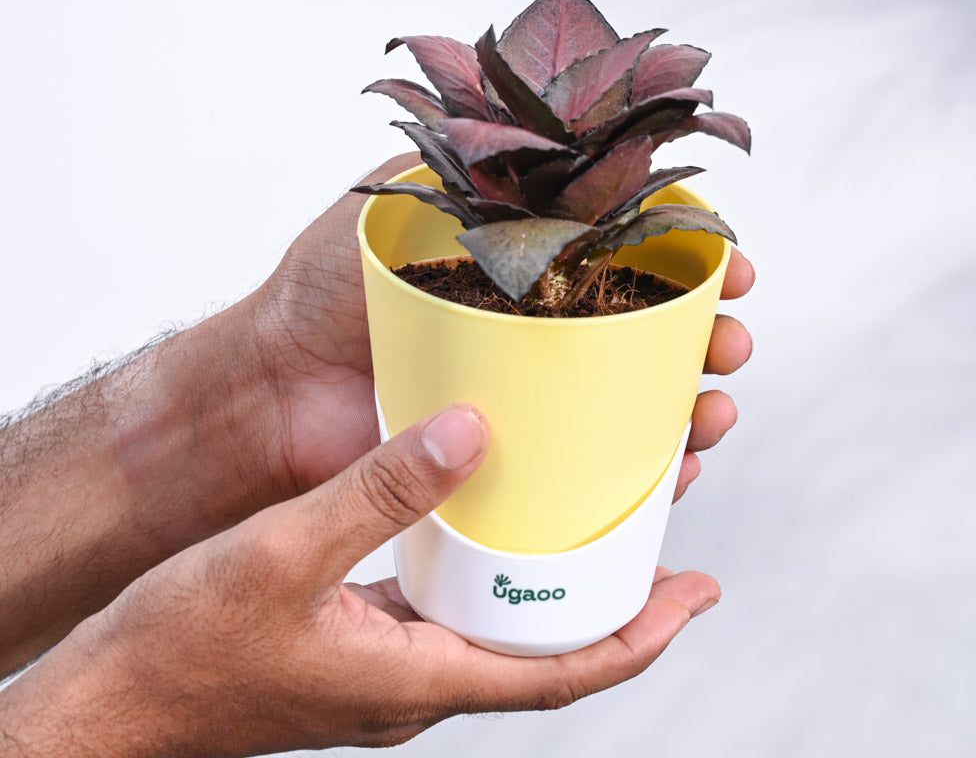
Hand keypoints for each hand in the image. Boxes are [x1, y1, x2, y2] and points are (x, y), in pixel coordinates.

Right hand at [0, 404, 718, 755]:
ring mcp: (387, 668)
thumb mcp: (285, 554)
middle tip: (664, 550)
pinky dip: (490, 577)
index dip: (641, 635)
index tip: (699, 594)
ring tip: (592, 530)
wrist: (111, 707)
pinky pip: (450, 612)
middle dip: (613, 606)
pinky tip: (487, 532)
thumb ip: (380, 493)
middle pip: (546, 653)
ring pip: (501, 631)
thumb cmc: (184, 651)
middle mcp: (415, 683)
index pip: (562, 674)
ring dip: (554, 589)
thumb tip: (467, 434)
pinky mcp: (360, 647)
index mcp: (415, 680)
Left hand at [245, 152, 755, 497]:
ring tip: (715, 410)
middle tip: (730, 344)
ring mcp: (524, 398)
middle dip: (707, 338)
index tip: (729, 264)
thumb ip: (469, 157)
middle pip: (648, 334)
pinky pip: (591, 470)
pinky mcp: (507, 460)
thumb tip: (550, 124)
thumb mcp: (399, 197)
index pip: (628, 255)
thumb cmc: (322, 287)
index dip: (687, 259)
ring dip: (693, 409)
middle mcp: (534, 329)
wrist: (269, 389)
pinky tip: (676, 471)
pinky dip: (643, 475)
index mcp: (522, 264)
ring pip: (636, 406)